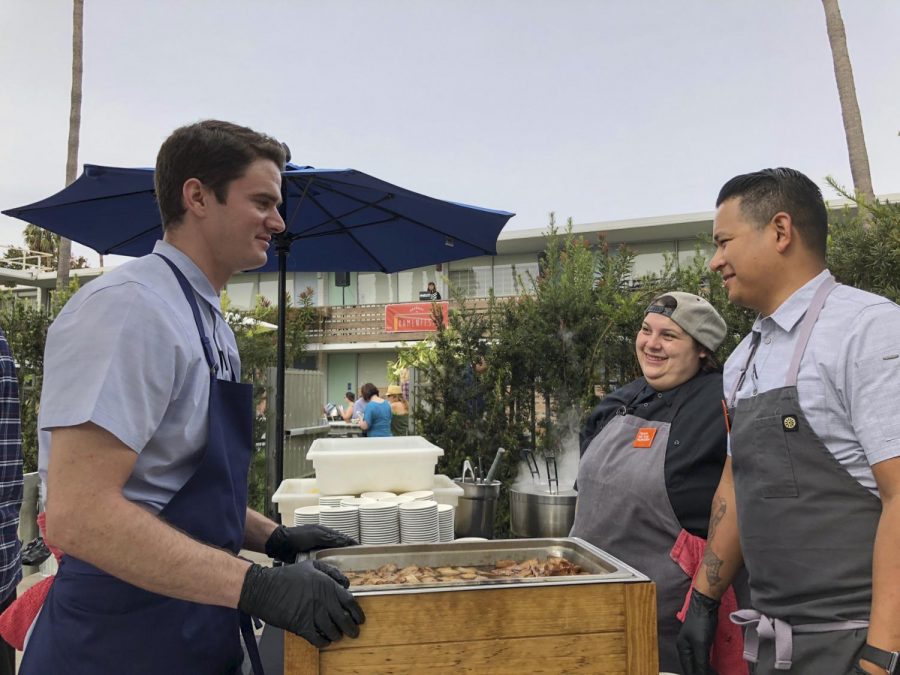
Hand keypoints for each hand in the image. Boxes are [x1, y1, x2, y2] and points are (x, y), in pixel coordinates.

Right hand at [239, 561, 364, 647]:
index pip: (349, 601)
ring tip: (338, 636)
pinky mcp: (301, 625)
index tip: (360, 619)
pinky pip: (317, 638)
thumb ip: (330, 571)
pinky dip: (323, 642)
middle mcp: (322, 600)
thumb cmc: (286, 576)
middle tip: (354, 632)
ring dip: (337, 635)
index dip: (357, 612)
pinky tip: (325, 641)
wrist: (264, 588)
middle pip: (344, 619)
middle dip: (351, 628)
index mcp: (326, 585)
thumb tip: (345, 582)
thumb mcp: (310, 565)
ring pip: (332, 630)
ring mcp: (312, 614)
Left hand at [265, 524, 356, 562]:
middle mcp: (322, 541)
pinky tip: (333, 573)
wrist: (281, 544)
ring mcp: (316, 550)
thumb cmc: (298, 537)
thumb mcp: (316, 535)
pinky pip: (323, 563)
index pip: (342, 538)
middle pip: (338, 547)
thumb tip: (346, 542)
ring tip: (348, 570)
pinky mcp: (311, 559)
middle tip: (357, 563)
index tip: (362, 549)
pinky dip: (329, 566)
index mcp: (325, 533)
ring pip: (332, 556)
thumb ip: (331, 538)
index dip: (352, 543)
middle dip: (347, 553)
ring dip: (338, 561)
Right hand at [676, 588, 719, 674]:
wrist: (706, 605)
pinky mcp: (702, 642)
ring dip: (705, 670)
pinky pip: (704, 657)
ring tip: (714, 674)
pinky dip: (708, 664)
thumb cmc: (701, 623)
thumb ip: (701, 661)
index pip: (688, 669)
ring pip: (699, 663)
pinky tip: (713, 668)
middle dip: (701, 673)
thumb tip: (701, 674)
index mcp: (682, 649)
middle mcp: (686, 648)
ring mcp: (694, 645)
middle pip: (693, 667)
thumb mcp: (700, 644)